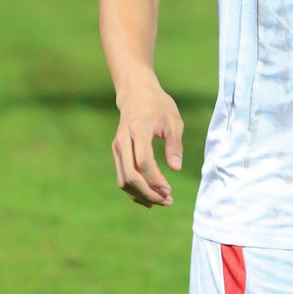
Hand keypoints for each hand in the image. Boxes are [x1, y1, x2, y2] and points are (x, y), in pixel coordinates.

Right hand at [112, 79, 183, 207]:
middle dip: (148, 193)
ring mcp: (117, 147)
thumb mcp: (173, 120)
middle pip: (130, 176)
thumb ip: (175, 144)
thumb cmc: (158, 105)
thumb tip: (176, 168)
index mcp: (138, 129)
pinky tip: (149, 196)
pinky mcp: (116, 152)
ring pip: (123, 180)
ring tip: (161, 201)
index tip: (169, 190)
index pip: (143, 162)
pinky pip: (122, 176)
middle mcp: (123, 140)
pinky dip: (134, 190)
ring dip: (141, 195)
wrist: (135, 93)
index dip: (155, 179)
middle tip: (167, 201)